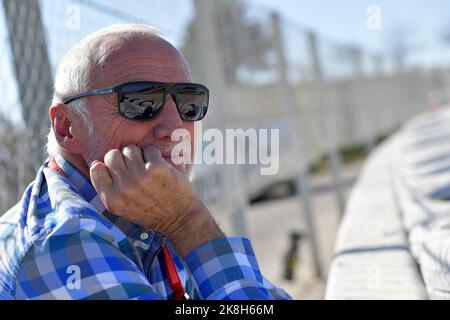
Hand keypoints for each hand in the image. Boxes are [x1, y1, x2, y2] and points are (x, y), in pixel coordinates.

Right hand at [89, 144, 223, 256]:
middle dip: (123, 158)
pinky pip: (149, 149)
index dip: (108, 166)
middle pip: (112, 155)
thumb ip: (109, 189)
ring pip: (129, 149)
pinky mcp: (156, 167)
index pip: (96, 168)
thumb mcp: (123, 209)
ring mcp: (139, 176)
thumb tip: (96, 164)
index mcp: (111, 199)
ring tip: (148, 168)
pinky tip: (160, 168)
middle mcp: (122, 188)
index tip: (120, 171)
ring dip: (139, 155)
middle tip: (136, 168)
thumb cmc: (152, 213)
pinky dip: (155, 156)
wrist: (181, 220)